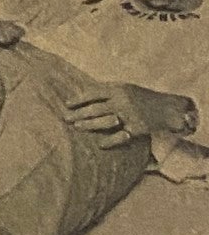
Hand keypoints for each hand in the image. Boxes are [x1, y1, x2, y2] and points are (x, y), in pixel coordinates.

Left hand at [64, 83, 195, 148]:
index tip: (66, 104)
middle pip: (96, 108)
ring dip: (89, 125)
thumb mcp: (127, 89)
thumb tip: (83, 97)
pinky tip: (99, 144)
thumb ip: (108, 93)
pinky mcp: (136, 128)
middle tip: (65, 118)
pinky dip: (109, 141)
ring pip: (104, 121)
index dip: (79, 98)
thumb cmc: (143, 99)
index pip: (95, 92)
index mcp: (120, 89)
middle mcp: (124, 101)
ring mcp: (130, 115)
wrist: (169, 108)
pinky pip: (119, 137)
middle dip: (78, 114)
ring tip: (76, 127)